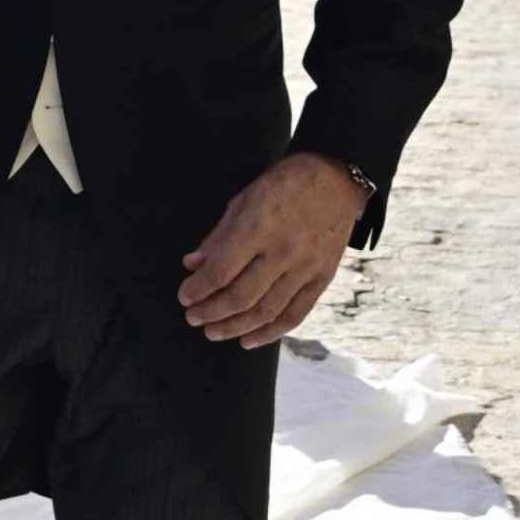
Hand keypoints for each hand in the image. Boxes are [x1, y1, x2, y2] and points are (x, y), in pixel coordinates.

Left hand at [179, 152, 368, 349]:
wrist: (334, 179)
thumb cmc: (283, 186)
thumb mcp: (242, 201)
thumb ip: (217, 237)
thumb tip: (192, 265)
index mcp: (258, 229)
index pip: (220, 271)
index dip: (198, 289)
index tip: (185, 297)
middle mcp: (283, 252)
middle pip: (240, 296)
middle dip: (211, 312)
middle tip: (193, 318)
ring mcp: (305, 268)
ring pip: (266, 311)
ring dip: (235, 327)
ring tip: (214, 332)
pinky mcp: (322, 279)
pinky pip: (295, 314)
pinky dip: (270, 332)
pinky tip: (249, 340)